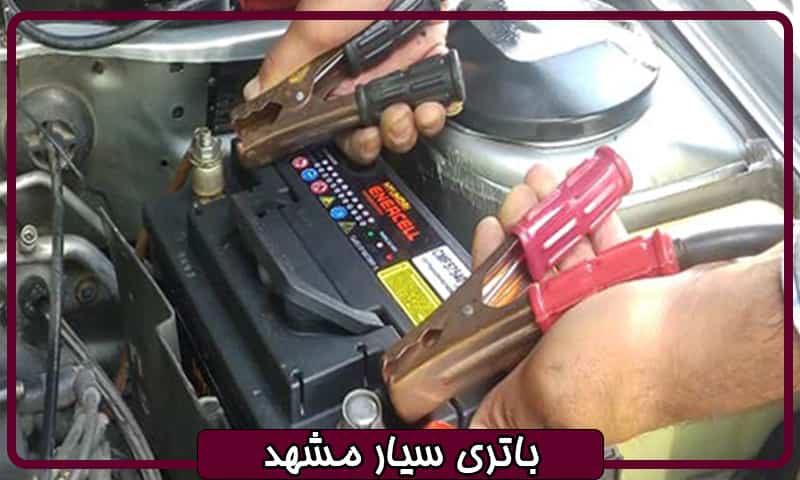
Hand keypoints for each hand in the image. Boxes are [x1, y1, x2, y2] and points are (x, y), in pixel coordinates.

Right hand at [243, 0, 449, 164]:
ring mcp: (395, 71)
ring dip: (405, 129)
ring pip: (401, 122)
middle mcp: (361, 76)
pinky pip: (434, 101)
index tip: (352, 139)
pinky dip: (434, 111)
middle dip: (374, 140)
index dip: (339, 138)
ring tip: (405, 112)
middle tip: (376, 129)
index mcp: (327, 71)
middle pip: (366, 131)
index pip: (328, 122)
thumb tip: (255, 93)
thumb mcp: (315, 23)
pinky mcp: (428, 63)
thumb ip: (285, 62)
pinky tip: (431, 104)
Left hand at [468, 164, 789, 443]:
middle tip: (516, 206)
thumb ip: (506, 409)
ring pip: (565, 265)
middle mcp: (577, 356)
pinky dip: (589, 227)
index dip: (488, 283)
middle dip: (518, 242)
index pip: (499, 334)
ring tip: (542, 188)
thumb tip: (476, 436)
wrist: (709, 329)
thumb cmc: (636, 363)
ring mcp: (607, 322)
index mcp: (550, 385)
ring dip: (550, 224)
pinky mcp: (634, 296)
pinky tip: (582, 203)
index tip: (487, 241)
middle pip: (530, 289)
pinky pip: (602, 254)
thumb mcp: (549, 390)